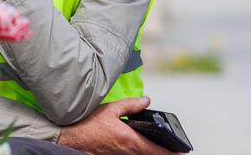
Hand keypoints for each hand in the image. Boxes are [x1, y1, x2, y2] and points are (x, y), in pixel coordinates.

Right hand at [57, 97, 180, 154]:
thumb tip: (147, 101)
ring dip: (148, 151)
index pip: (156, 150)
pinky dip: (136, 151)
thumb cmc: (86, 124)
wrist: (69, 137)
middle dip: (160, 151)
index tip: (182, 153)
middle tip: (170, 148)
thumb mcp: (110, 109)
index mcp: (130, 139)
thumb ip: (131, 105)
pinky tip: (133, 144)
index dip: (171, 152)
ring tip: (153, 145)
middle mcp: (127, 151)